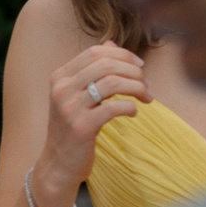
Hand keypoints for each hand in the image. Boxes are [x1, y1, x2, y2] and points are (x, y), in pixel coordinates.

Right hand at [35, 41, 145, 206]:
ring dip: (137, 88)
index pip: (95, 52)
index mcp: (60, 77)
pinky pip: (114, 108)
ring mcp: (70, 108)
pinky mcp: (82, 127)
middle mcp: (61, 90)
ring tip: (146, 97)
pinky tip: (133, 112)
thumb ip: (92, 70)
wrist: (59, 163)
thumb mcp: (77, 95)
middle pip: (106, 64)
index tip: (139, 66)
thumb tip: (112, 44)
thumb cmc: (72, 127)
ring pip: (112, 83)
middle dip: (133, 71)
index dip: (122, 55)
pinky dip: (130, 107)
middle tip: (146, 84)